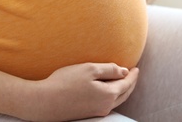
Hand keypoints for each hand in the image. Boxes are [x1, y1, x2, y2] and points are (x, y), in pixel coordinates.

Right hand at [22, 63, 138, 121]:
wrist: (45, 102)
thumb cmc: (66, 82)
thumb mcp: (89, 69)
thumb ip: (109, 69)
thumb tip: (124, 71)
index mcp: (108, 94)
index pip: (126, 83)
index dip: (133, 75)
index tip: (136, 67)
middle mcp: (105, 106)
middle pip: (124, 94)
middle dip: (131, 83)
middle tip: (134, 74)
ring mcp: (97, 111)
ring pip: (117, 100)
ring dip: (123, 90)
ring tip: (124, 81)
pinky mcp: (88, 113)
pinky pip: (107, 104)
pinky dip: (113, 95)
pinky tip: (108, 90)